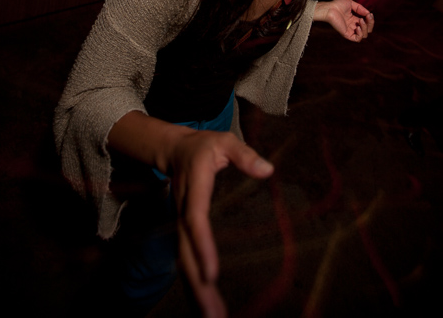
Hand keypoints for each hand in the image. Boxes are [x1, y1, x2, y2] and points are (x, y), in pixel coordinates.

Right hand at [169, 130, 273, 317]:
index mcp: (194, 189)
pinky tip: (207, 304)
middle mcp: (183, 211)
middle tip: (213, 316)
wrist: (174, 150)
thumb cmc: (203, 147)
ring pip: (184, 261)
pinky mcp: (184, 231)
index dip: (202, 247)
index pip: (195, 220)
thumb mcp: (224, 142)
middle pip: (186, 252)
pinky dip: (195, 283)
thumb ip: (244, 155)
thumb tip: (267, 170)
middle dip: (198, 284)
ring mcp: (181, 223)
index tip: (211, 274)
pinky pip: (187, 259)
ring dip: (196, 292)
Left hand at [314, 0, 373, 41]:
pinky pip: (357, 39)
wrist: (329, 8)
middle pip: (367, 30)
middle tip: (368, 17)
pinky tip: (357, 27)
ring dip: (366, 28)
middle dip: (370, 24)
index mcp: (354, 20)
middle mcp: (352, 26)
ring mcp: (350, 30)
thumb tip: (369, 14)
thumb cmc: (337, 5)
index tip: (370, 14)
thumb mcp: (351, 4)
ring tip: (361, 20)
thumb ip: (360, 9)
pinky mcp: (346, 34)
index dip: (370, 20)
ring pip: (364, 35)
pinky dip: (360, 34)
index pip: (366, 23)